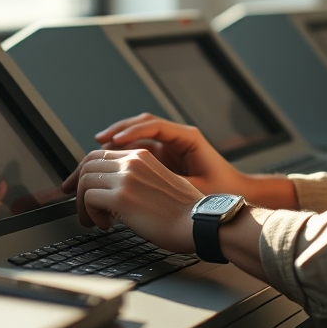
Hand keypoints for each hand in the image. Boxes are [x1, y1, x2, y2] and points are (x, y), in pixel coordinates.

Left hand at [61, 148, 202, 251]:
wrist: (199, 223)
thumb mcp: (161, 184)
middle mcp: (132, 162)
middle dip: (75, 185)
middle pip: (87, 164)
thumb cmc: (184, 212)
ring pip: (84, 181)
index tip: (75, 186)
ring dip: (82, 204)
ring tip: (93, 220)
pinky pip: (88, 200)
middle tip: (76, 204)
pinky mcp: (121, 197)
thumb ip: (138, 180)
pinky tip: (105, 225)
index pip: (100, 154)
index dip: (83, 170)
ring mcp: (126, 178)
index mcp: (142, 157)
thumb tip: (113, 191)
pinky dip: (90, 214)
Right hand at [91, 113, 251, 196]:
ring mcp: (167, 147)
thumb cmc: (220, 194)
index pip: (154, 125)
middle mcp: (175, 138)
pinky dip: (120, 157)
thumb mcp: (195, 189)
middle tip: (97, 143)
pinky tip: (105, 168)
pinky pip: (135, 152)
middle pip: (139, 126)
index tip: (114, 141)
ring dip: (113, 145)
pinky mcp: (161, 159)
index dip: (132, 131)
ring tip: (95, 155)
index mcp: (187, 138)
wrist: (231, 201)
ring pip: (134, 138)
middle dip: (115, 133)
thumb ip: (170, 183)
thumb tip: (143, 183)